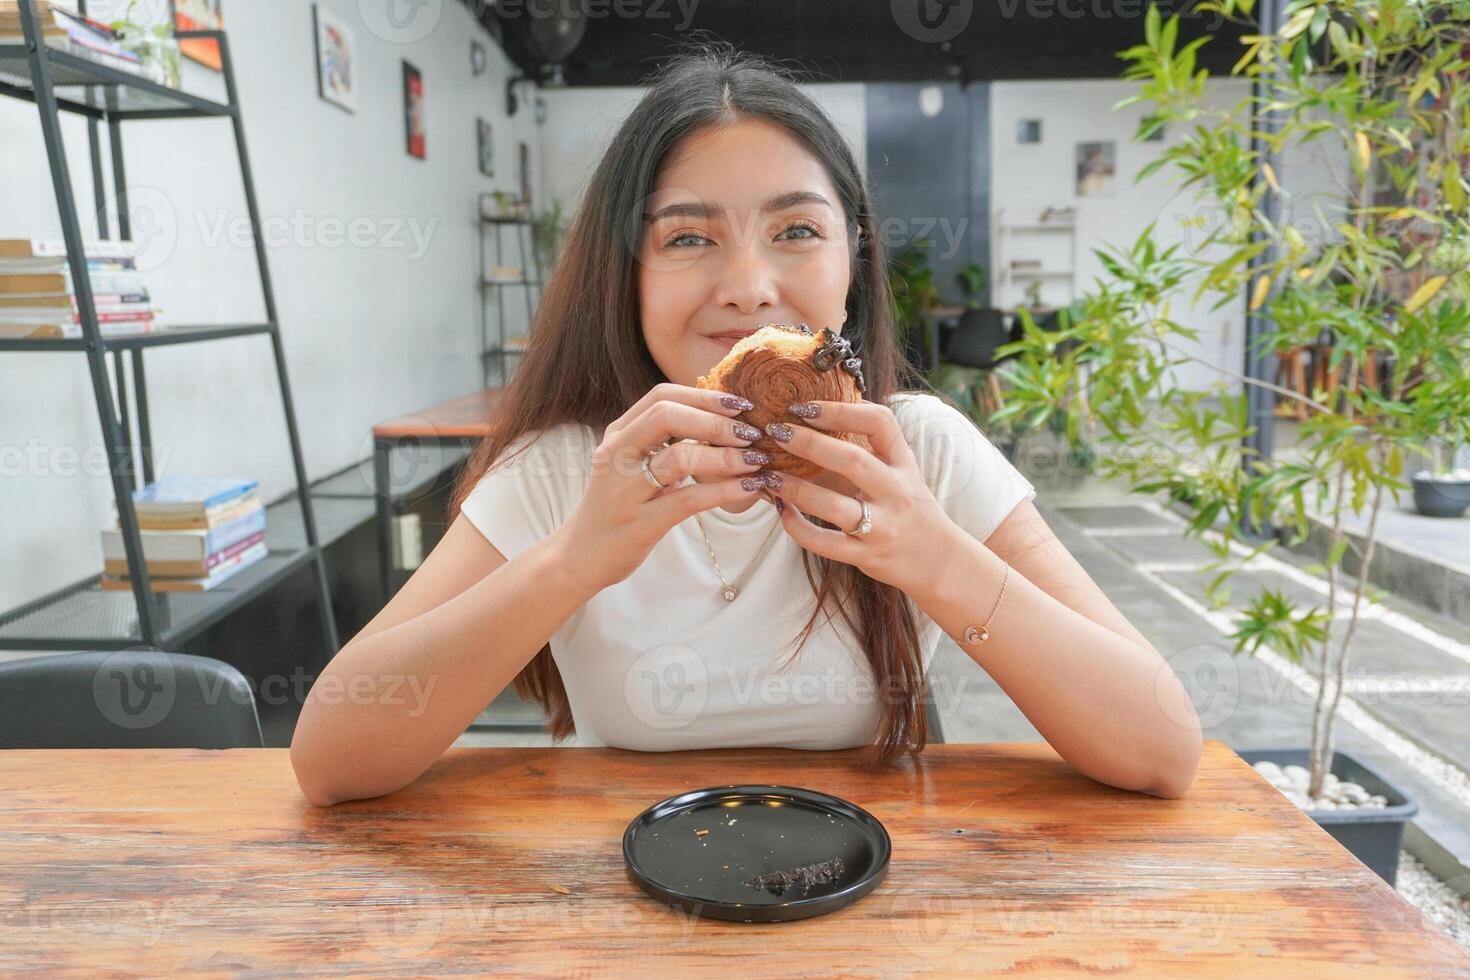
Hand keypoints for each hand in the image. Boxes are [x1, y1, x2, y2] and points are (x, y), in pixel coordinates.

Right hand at [555, 383, 773, 590]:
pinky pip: (688, 499)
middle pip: (667, 416)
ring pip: (680, 457)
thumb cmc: (616, 508)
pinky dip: (723, 491)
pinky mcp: (640, 523)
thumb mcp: (630, 465)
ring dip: (726, 456)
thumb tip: (715, 418)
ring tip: (756, 460)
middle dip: (715, 421)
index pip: (661, 397)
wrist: (580, 557)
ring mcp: (625, 490)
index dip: (704, 396)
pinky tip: (748, 488)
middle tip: (751, 432)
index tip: (739, 404)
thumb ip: (661, 441)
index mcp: (618, 435)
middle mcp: (617, 455)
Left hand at [759, 400, 953, 592]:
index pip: (880, 423)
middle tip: (777, 431)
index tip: (805, 406)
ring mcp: (882, 527)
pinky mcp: (866, 556)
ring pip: (835, 507)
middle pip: (853, 461)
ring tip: (768, 475)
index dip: (841, 410)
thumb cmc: (909, 508)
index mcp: (903, 463)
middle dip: (811, 443)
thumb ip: (866, 449)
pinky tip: (781, 510)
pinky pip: (825, 544)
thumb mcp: (900, 471)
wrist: (939, 559)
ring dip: (796, 489)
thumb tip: (812, 419)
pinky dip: (798, 527)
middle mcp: (896, 492)